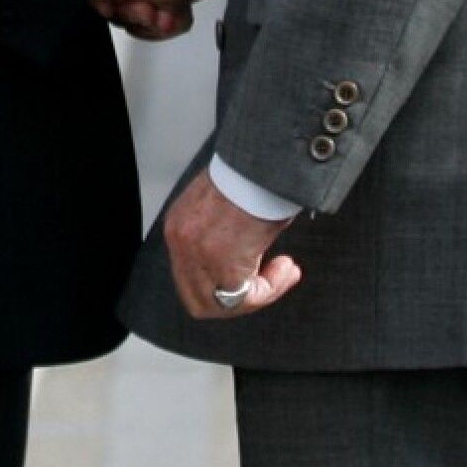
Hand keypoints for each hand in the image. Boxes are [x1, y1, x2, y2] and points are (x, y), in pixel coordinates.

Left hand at [163, 167, 301, 319]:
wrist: (266, 161)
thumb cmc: (254, 173)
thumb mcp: (225, 201)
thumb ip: (220, 230)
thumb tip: (242, 255)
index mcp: (179, 222)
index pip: (189, 274)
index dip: (221, 282)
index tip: (252, 271)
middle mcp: (180, 240)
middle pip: (198, 298)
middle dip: (238, 298)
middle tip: (267, 284)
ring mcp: (197, 254)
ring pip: (222, 305)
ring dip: (259, 294)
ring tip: (285, 271)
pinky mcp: (221, 264)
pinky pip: (246, 298)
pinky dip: (270, 290)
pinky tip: (286, 269)